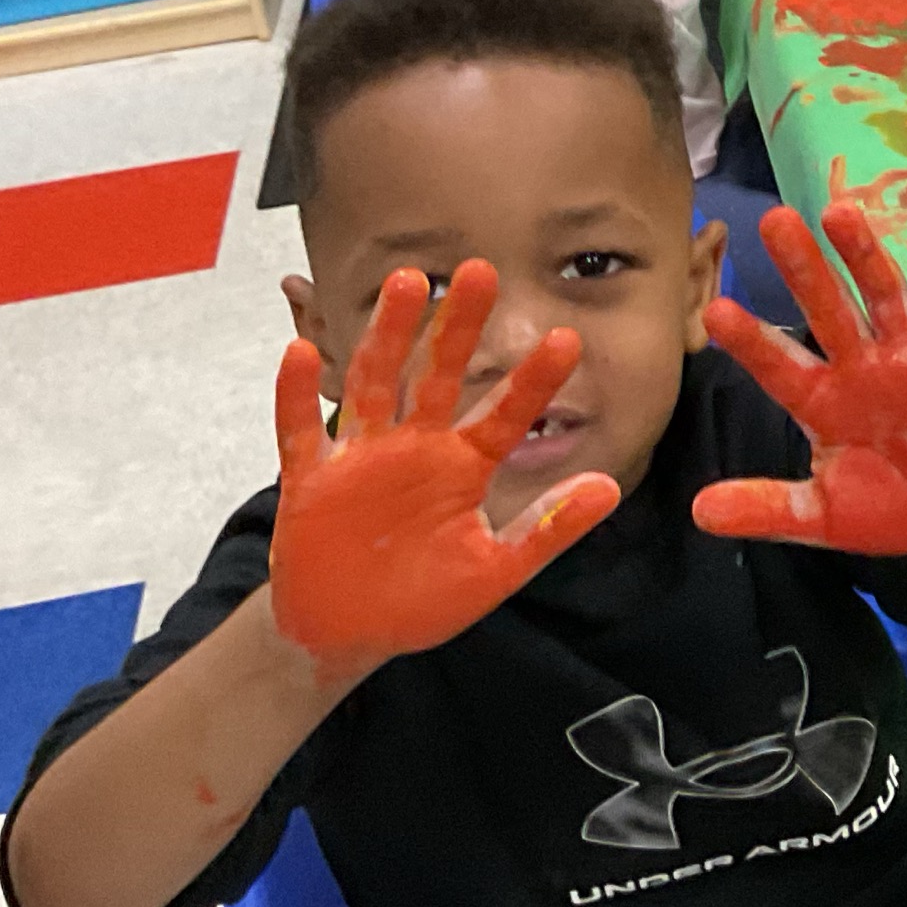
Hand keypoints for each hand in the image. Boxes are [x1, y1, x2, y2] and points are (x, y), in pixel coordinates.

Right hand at [267, 263, 616, 676]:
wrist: (346, 636)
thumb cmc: (421, 601)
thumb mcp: (493, 570)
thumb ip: (547, 530)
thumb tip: (610, 488)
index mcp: (462, 467)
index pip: (504, 413)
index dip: (532, 380)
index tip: (566, 339)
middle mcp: (414, 449)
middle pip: (437, 376)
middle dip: (458, 326)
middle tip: (482, 271)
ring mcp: (361, 460)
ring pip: (374, 385)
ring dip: (387, 335)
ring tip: (408, 282)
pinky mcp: (309, 482)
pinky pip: (301, 433)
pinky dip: (295, 396)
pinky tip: (299, 352)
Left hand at [697, 202, 906, 556]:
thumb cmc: (887, 507)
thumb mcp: (824, 516)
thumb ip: (768, 511)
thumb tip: (697, 513)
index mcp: (822, 402)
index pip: (779, 365)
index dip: (751, 341)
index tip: (715, 311)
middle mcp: (861, 369)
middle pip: (828, 310)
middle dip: (803, 268)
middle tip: (773, 219)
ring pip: (885, 300)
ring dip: (866, 257)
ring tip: (840, 214)